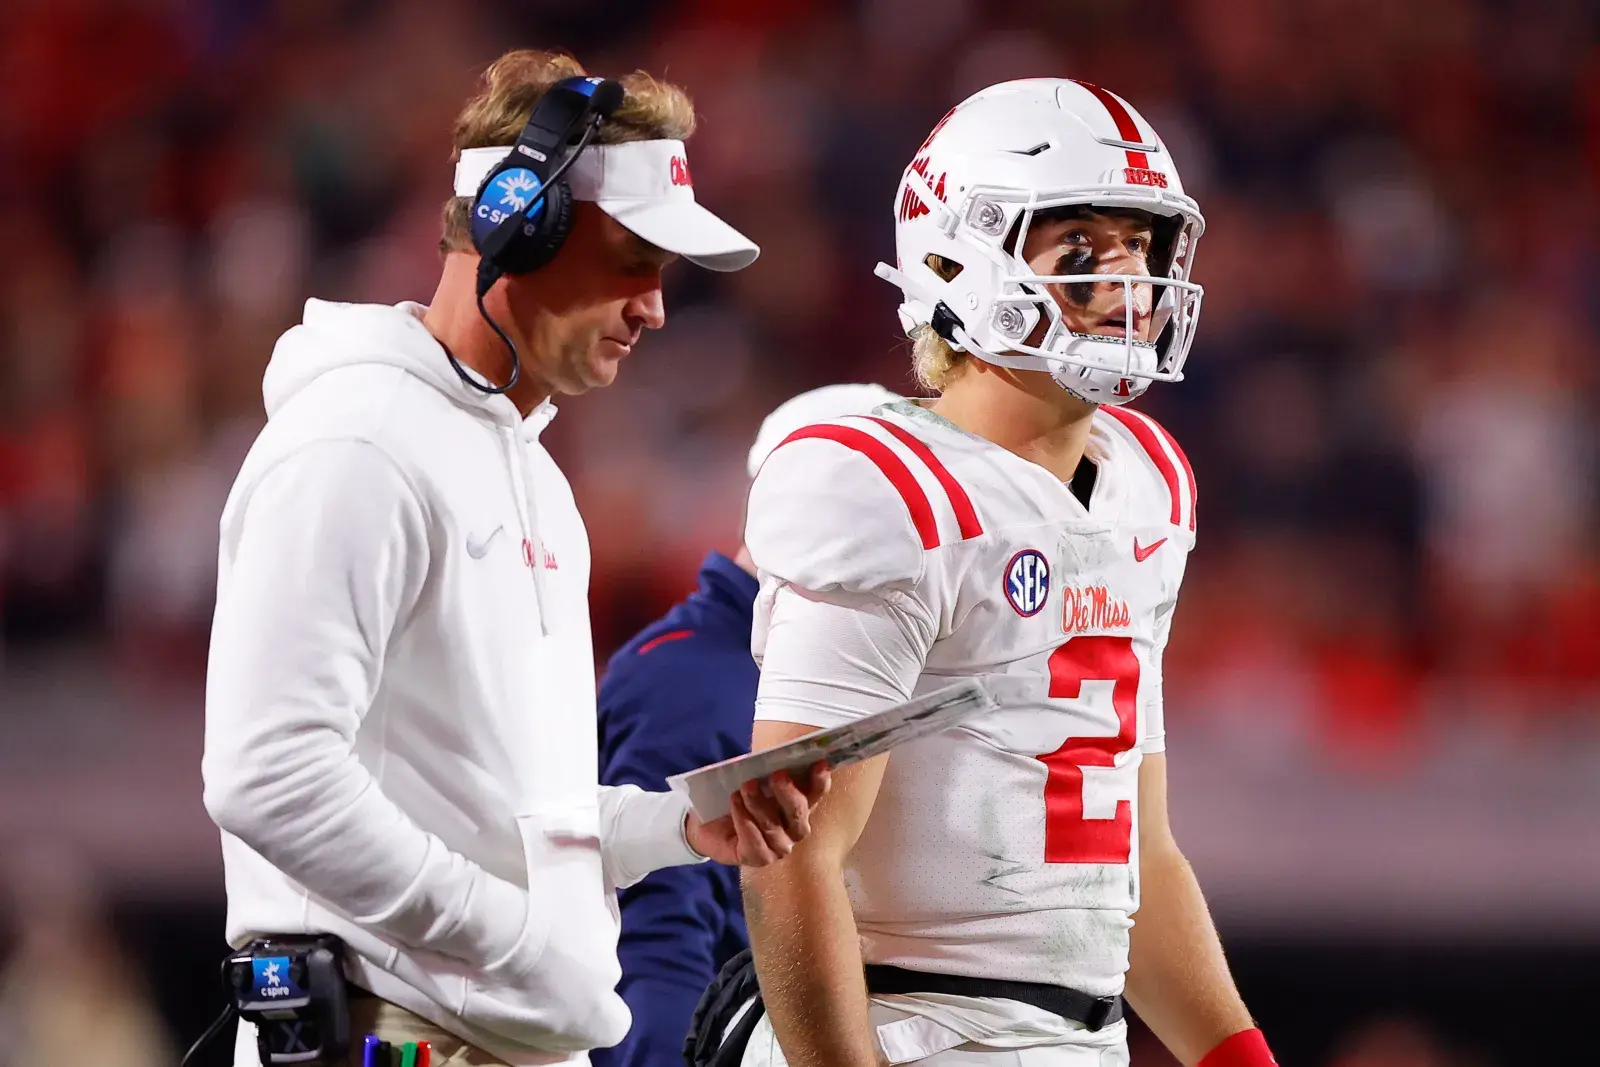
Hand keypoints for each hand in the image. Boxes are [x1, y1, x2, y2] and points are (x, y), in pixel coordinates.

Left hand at [684, 762, 830, 865]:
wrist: (707, 822)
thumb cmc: (736, 796)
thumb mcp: (752, 778)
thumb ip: (768, 771)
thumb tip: (775, 757)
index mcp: (799, 805)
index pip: (816, 793)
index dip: (819, 780)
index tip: (819, 764)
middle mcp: (794, 829)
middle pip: (798, 813)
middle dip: (789, 794)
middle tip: (777, 775)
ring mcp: (778, 847)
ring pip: (774, 827)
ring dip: (759, 805)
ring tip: (746, 787)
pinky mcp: (758, 858)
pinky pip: (755, 843)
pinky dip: (744, 821)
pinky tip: (735, 804)